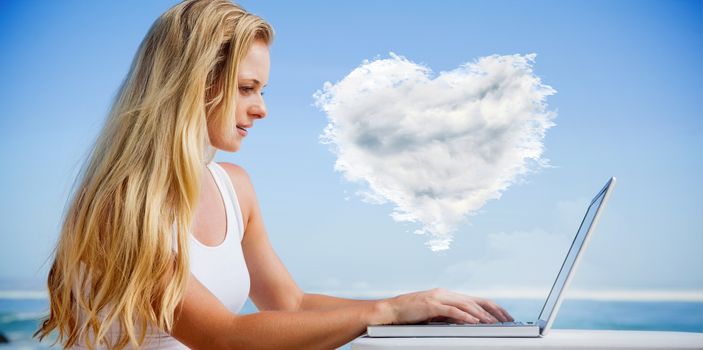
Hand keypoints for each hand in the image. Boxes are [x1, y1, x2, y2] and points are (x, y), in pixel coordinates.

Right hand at [376, 288, 513, 324]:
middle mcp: (446, 293)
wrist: (392, 311)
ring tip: (494, 323)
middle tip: (508, 319)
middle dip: (494, 310)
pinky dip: (465, 316)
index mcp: (448, 295)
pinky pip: (452, 310)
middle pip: (476, 300)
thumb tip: (468, 322)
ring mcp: (438, 297)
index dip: (493, 307)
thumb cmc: (411, 314)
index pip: (476, 299)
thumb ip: (450, 316)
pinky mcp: (431, 305)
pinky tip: (474, 322)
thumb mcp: (435, 315)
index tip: (505, 316)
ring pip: (467, 304)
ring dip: (482, 315)